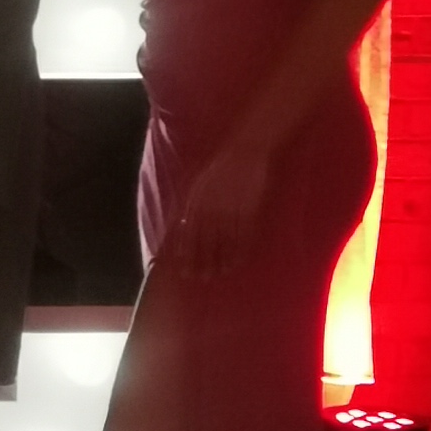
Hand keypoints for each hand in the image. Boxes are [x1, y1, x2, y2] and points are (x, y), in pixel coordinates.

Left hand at [174, 136, 271, 275]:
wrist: (245, 152)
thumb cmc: (220, 168)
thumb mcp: (199, 185)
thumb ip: (192, 206)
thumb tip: (182, 227)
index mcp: (196, 201)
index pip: (187, 232)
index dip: (185, 252)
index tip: (182, 267)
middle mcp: (211, 207)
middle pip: (204, 240)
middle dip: (201, 261)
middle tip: (200, 278)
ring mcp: (231, 209)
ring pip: (223, 241)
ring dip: (220, 259)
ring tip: (218, 274)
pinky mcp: (248, 209)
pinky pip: (242, 234)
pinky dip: (239, 250)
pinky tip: (237, 261)